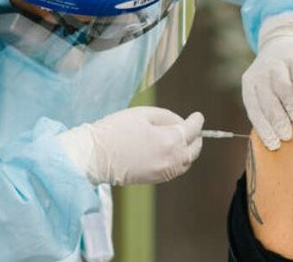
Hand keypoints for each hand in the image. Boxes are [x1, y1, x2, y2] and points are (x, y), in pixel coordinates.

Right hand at [57, 107, 203, 185]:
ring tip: (179, 139)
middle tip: (190, 128)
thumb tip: (180, 124)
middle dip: (195, 137)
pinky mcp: (155, 179)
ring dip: (187, 150)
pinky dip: (178, 160)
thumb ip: (167, 117)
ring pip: (186, 162)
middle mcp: (171, 159)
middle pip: (195, 149)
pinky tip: (168, 152)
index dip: (196, 120)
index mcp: (170, 140)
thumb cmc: (115, 130)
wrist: (95, 156)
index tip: (197, 116)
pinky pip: (175, 170)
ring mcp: (164, 172)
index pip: (192, 129)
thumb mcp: (142, 114)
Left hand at [242, 15, 292, 150]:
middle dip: (277, 121)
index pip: (254, 109)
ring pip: (282, 89)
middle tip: (287, 136)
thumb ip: (269, 108)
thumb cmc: (278, 75)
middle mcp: (261, 73)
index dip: (263, 128)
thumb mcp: (267, 88)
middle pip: (267, 101)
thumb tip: (277, 140)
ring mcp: (278, 63)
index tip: (274, 144)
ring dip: (289, 107)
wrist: (287, 40)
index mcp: (250, 84)